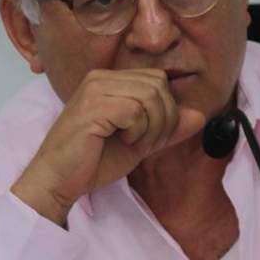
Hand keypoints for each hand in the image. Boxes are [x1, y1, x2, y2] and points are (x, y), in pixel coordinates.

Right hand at [11, 69, 205, 225]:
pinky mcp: (92, 107)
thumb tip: (200, 116)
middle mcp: (100, 78)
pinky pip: (135, 110)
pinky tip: (122, 141)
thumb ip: (169, 128)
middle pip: (158, 85)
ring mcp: (94, 90)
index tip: (153, 136)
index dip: (167, 109)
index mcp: (109, 81)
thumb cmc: (93, 161)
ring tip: (134, 142)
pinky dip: (137, 130)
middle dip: (164, 118)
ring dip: (152, 126)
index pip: (158, 80)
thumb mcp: (140, 143)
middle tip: (146, 142)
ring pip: (150, 96)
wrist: (58, 181)